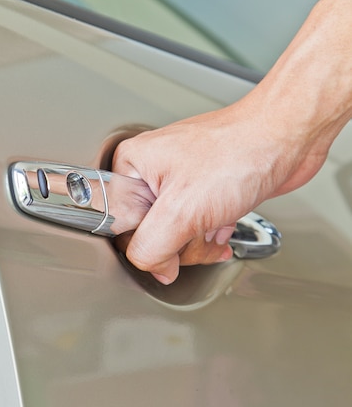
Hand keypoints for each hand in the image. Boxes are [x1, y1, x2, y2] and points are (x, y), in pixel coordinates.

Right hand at [112, 98, 334, 283]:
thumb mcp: (183, 210)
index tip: (171, 239)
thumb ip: (152, 248)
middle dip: (180, 243)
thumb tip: (155, 269)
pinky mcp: (199, 191)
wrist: (286, 137)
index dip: (148, 242)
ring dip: (199, 239)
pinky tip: (224, 220)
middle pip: (147, 234)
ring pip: (173, 235)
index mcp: (130, 167)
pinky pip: (194, 227)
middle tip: (199, 227)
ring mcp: (175, 182)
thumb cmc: (240, 152)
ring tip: (215, 220)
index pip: (119, 225)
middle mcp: (149, 173)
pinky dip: (212, 232)